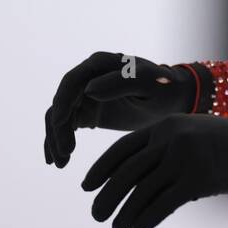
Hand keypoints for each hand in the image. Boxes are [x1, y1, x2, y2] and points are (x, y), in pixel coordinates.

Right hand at [44, 51, 196, 167]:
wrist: (171, 99)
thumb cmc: (164, 86)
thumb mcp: (150, 83)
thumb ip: (123, 82)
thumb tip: (89, 90)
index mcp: (102, 64)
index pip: (73, 81)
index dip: (63, 102)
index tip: (61, 125)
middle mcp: (89, 76)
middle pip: (62, 102)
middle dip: (58, 128)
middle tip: (65, 156)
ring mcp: (85, 94)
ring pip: (60, 116)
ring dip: (56, 139)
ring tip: (62, 163)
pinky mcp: (87, 110)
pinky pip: (65, 125)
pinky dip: (58, 141)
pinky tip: (57, 160)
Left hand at [81, 114, 227, 227]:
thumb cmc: (223, 142)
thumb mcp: (189, 133)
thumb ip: (162, 147)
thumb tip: (133, 177)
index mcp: (165, 126)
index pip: (122, 148)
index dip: (101, 169)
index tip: (87, 186)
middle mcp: (170, 140)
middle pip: (126, 172)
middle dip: (107, 196)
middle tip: (96, 213)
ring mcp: (183, 159)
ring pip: (141, 192)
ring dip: (124, 213)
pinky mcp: (197, 180)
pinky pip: (162, 205)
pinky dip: (145, 220)